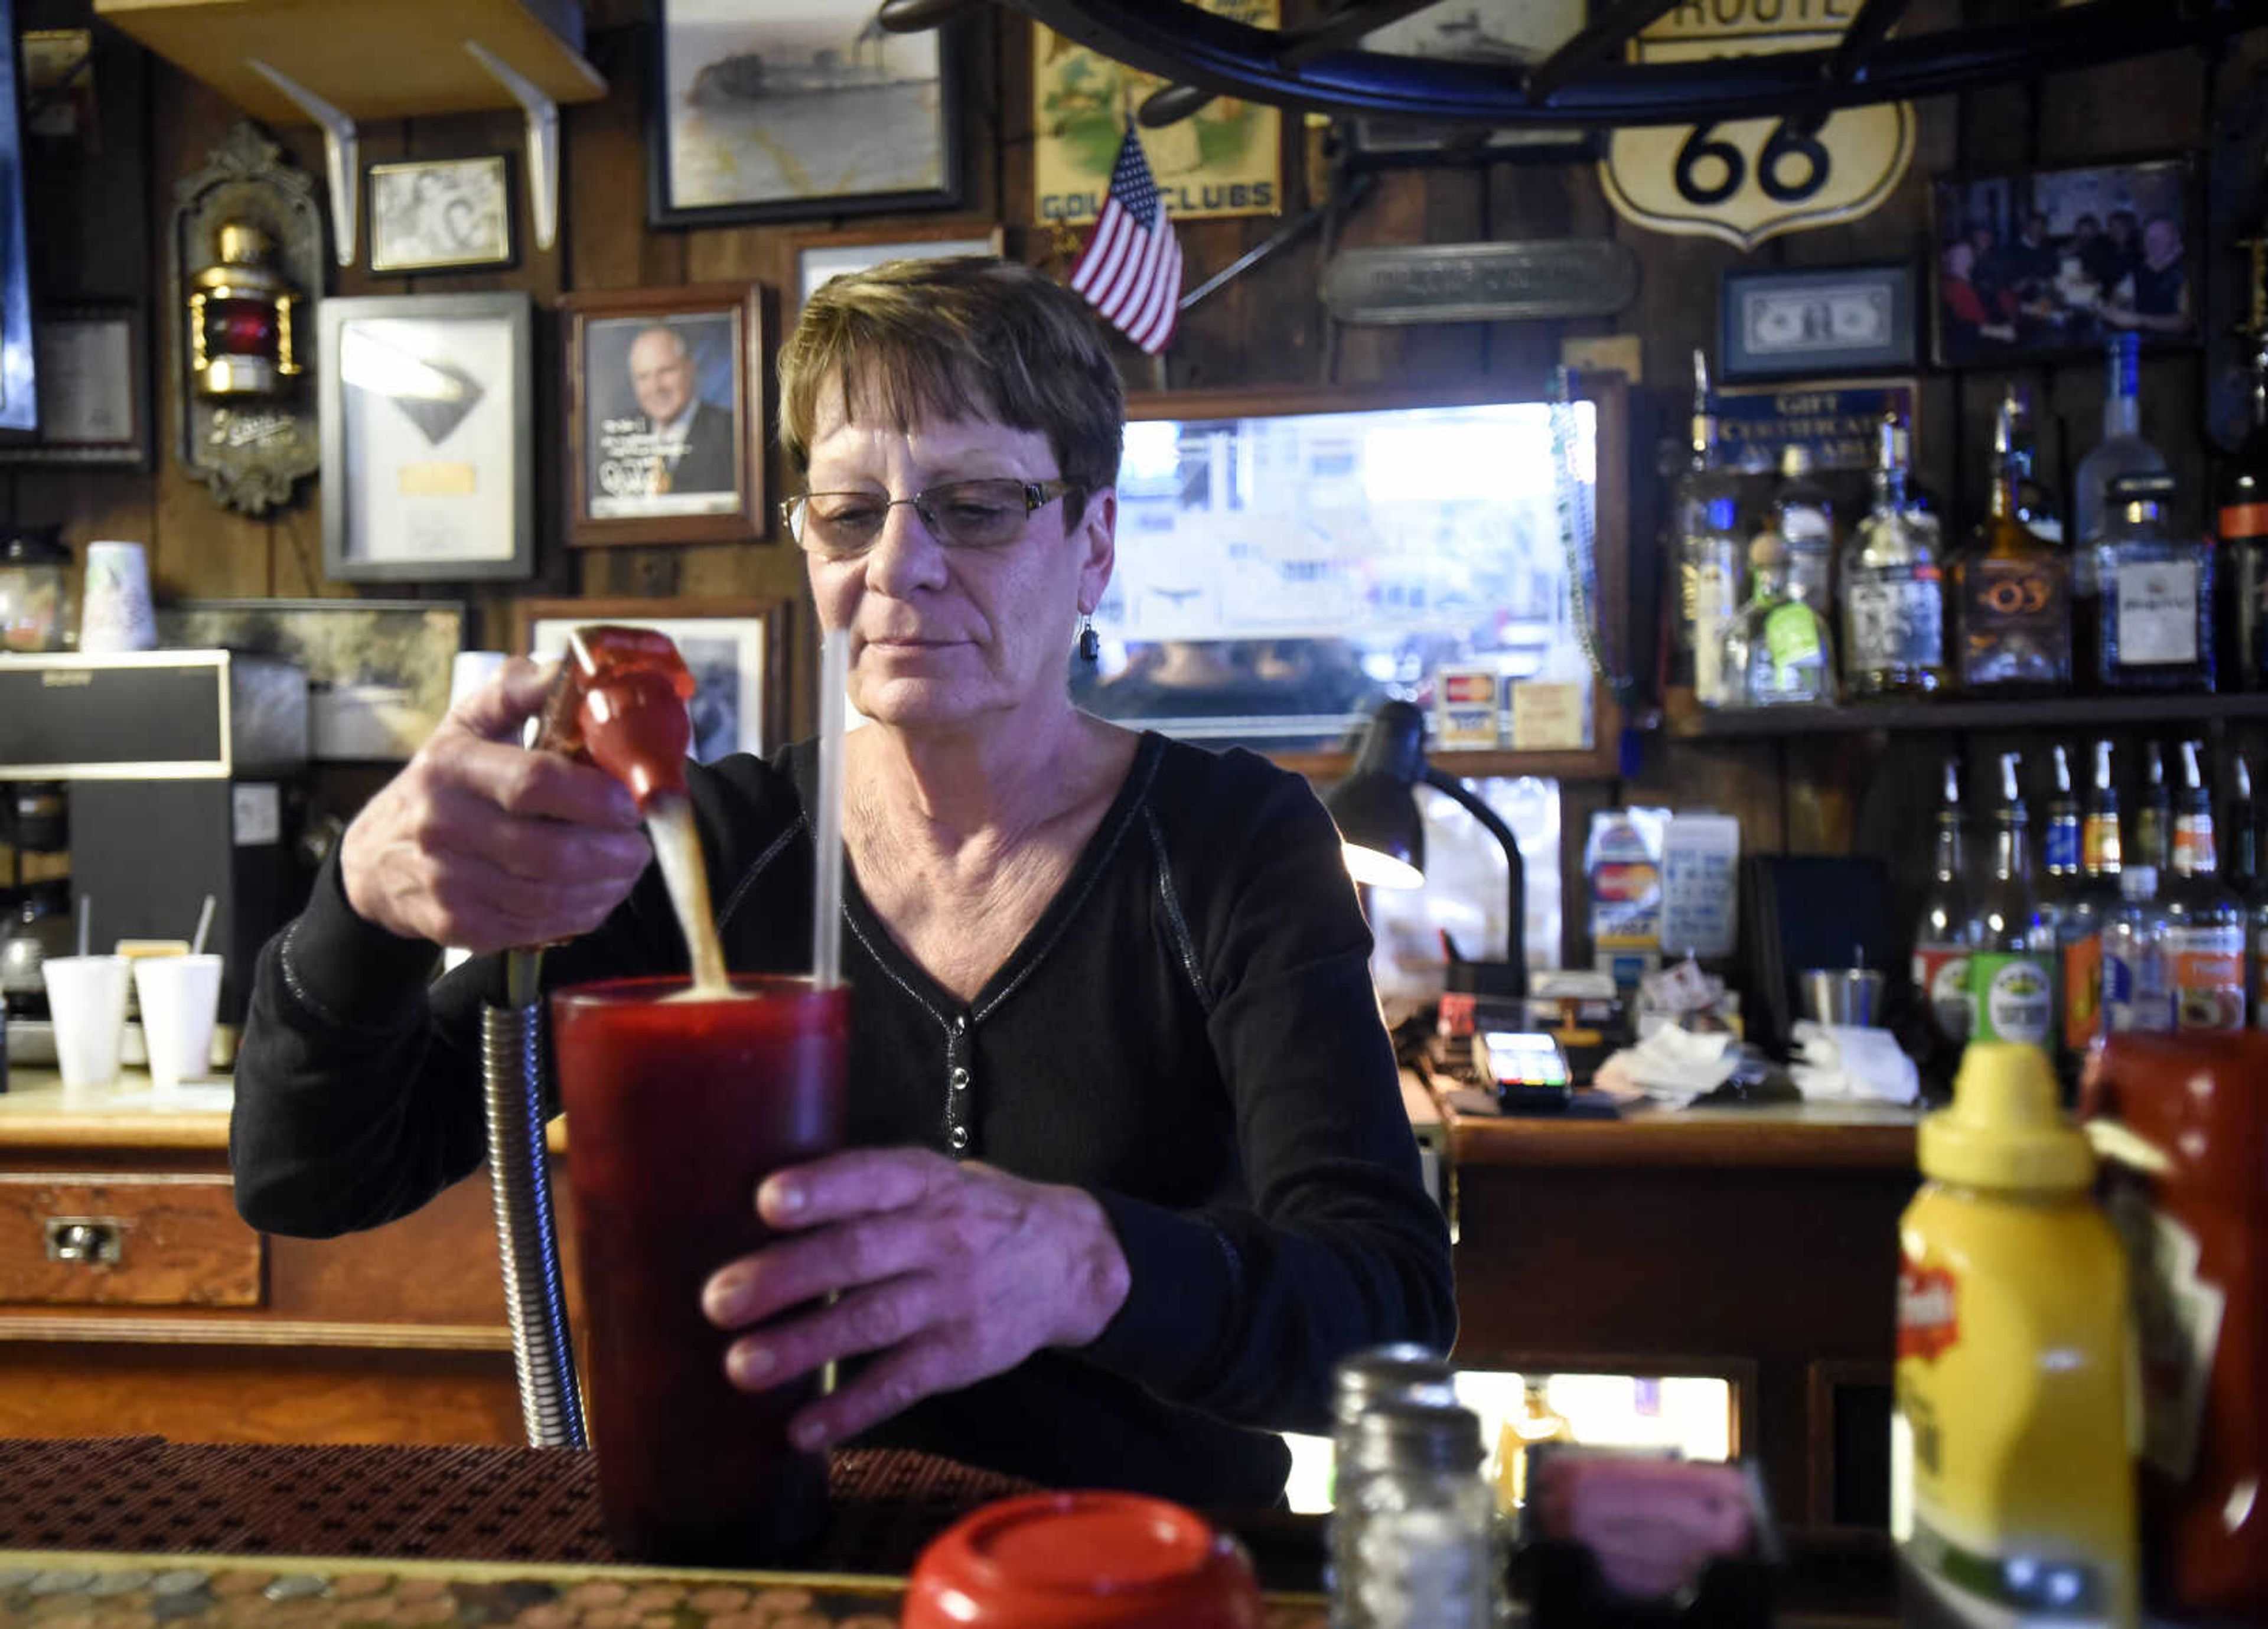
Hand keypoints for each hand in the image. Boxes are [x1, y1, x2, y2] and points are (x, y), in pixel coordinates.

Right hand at [338, 657, 650, 950]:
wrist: (372, 860)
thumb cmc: (440, 785)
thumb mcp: (467, 726)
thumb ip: (517, 692)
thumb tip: (571, 667)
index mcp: (453, 769)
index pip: (534, 783)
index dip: (594, 797)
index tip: (630, 802)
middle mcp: (444, 827)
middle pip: (549, 852)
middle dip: (613, 853)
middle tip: (640, 844)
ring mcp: (448, 883)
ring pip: (548, 897)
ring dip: (605, 887)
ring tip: (626, 868)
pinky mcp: (458, 926)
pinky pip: (535, 927)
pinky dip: (579, 916)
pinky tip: (595, 895)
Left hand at [700, 1149, 1131, 1451]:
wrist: (1070, 1260)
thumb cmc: (971, 1213)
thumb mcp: (933, 1180)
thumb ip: (864, 1190)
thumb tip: (748, 1203)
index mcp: (926, 1183)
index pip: (873, 1179)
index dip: (823, 1189)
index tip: (767, 1200)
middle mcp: (942, 1237)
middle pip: (860, 1255)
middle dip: (786, 1277)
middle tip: (719, 1299)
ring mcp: (953, 1299)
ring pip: (873, 1322)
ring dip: (805, 1346)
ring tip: (741, 1367)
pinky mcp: (961, 1355)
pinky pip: (901, 1383)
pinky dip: (851, 1409)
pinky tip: (802, 1430)